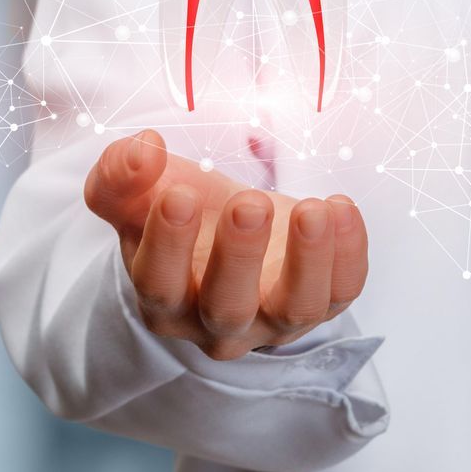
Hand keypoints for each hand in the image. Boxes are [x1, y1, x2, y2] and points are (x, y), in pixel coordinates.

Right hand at [82, 130, 370, 359]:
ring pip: (295, 310)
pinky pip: (342, 291)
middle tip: (250, 203)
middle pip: (227, 308)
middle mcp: (217, 322)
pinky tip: (340, 207)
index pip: (159, 284)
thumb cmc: (184, 211)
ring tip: (311, 209)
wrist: (229, 227)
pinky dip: (349, 253)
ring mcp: (274, 319)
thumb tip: (143, 149)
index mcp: (163, 297)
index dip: (168, 243)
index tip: (178, 193)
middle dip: (240, 256)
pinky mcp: (323, 302)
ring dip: (308, 261)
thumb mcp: (140, 191)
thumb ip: (121, 172)